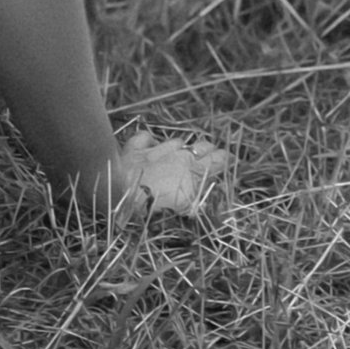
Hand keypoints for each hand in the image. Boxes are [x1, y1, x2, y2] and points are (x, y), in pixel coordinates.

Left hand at [108, 129, 228, 221]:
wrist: (120, 198)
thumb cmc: (154, 210)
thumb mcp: (184, 211)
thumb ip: (198, 204)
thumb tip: (206, 203)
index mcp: (193, 170)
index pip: (218, 159)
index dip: (226, 160)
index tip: (230, 163)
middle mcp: (178, 155)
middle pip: (201, 146)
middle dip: (208, 151)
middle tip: (210, 158)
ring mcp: (155, 150)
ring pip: (176, 141)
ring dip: (180, 147)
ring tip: (181, 155)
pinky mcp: (134, 149)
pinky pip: (145, 137)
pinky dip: (148, 141)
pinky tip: (149, 145)